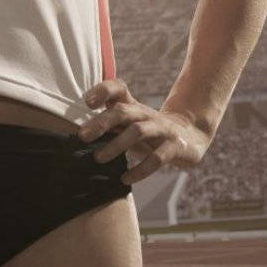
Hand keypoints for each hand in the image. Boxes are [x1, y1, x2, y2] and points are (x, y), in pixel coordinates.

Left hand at [76, 78, 210, 185]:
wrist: (190, 137)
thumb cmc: (147, 131)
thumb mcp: (128, 123)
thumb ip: (107, 123)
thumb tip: (77, 134)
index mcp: (133, 106)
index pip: (118, 88)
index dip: (103, 91)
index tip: (87, 102)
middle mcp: (146, 114)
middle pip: (123, 111)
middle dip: (102, 122)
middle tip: (82, 137)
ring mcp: (162, 129)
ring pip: (138, 132)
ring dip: (117, 145)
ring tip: (98, 158)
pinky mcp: (175, 147)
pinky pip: (157, 158)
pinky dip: (140, 169)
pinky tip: (125, 179)